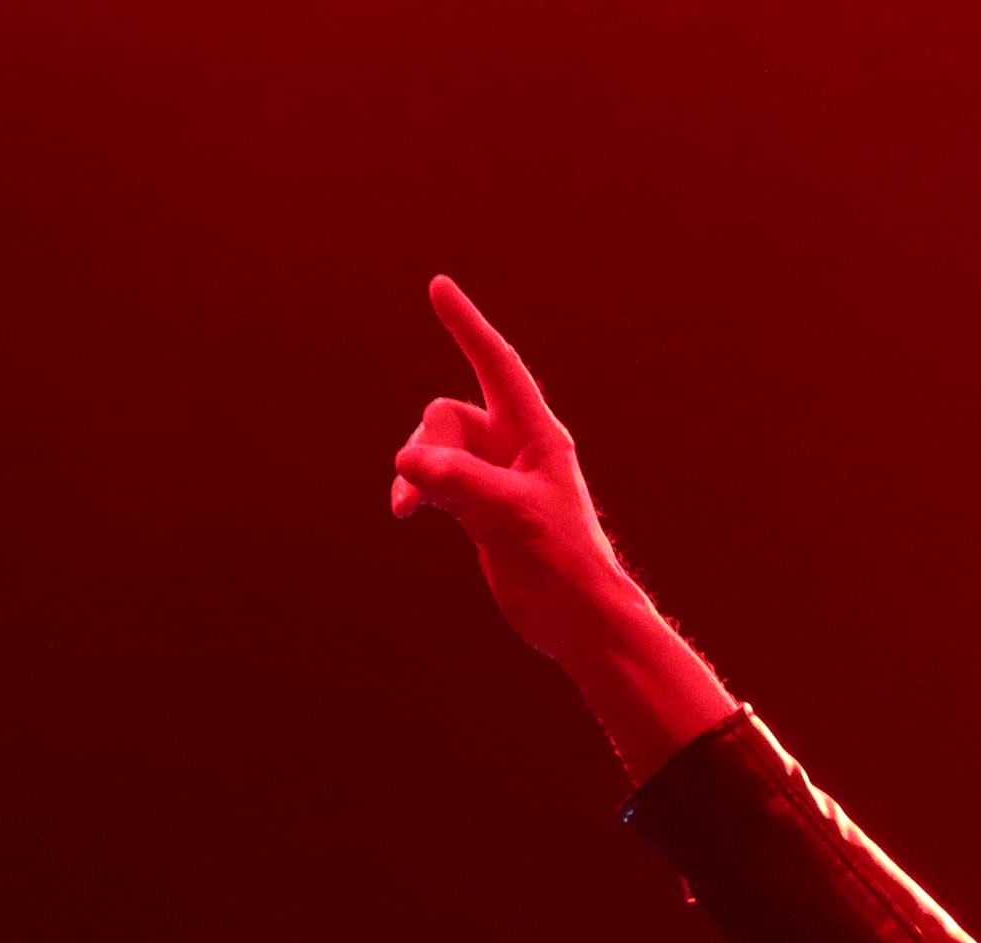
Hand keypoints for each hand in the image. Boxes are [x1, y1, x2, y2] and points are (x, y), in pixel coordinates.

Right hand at [391, 276, 731, 778]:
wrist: (576, 616)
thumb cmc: (562, 562)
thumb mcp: (511, 516)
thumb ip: (460, 483)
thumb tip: (408, 463)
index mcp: (537, 436)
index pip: (497, 366)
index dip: (468, 326)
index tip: (439, 286)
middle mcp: (515, 448)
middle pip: (448, 417)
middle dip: (428, 445)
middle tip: (424, 485)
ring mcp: (494, 476)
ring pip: (435, 448)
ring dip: (415, 472)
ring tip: (407, 507)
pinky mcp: (479, 506)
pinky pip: (433, 479)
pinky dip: (415, 489)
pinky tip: (404, 512)